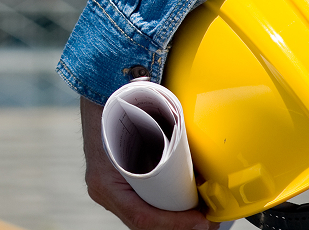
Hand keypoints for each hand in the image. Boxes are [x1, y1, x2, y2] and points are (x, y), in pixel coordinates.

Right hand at [80, 96, 219, 229]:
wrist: (100, 91)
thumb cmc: (122, 105)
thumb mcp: (143, 120)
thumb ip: (168, 133)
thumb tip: (203, 155)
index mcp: (106, 182)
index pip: (142, 216)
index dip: (174, 224)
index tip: (201, 220)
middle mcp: (104, 191)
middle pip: (145, 222)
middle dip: (179, 226)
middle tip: (208, 222)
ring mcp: (109, 191)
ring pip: (144, 217)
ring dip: (173, 219)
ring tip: (201, 214)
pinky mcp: (118, 185)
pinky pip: (142, 206)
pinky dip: (164, 211)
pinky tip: (186, 207)